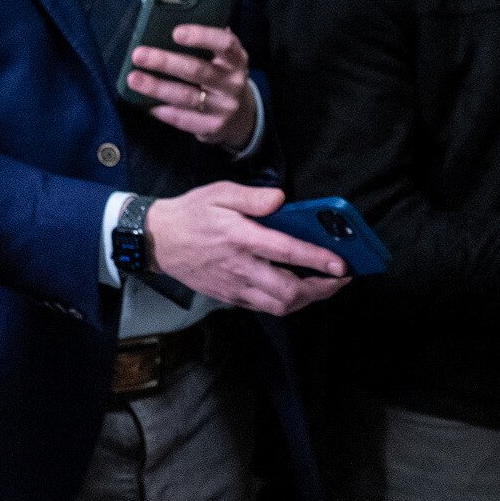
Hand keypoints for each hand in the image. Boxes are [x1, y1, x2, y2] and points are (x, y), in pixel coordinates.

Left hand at [126, 23, 258, 143]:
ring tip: (134, 79)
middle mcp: (233, 83)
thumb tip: (166, 26)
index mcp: (237, 59)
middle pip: (197, 70)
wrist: (241, 117)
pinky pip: (182, 118)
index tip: (176, 33)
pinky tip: (144, 103)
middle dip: (165, 62)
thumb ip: (205, 45)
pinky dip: (161, 110)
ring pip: (186, 96)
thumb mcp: (222, 59)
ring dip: (157, 87)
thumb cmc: (221, 77)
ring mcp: (224, 108)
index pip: (225, 44)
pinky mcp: (212, 127)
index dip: (201, 36)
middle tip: (139, 54)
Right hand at [140, 181, 348, 314]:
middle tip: (339, 279)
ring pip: (279, 306)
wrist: (159, 241)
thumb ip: (253, 197)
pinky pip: (264, 307)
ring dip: (307, 299)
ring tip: (323, 286)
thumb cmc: (192, 214)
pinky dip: (286, 302)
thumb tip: (281, 200)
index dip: (317, 260)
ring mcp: (235, 287)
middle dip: (320, 289)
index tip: (340, 264)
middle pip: (288, 291)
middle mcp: (240, 267)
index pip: (287, 252)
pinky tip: (296, 290)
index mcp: (241, 238)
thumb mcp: (219, 193)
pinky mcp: (230, 297)